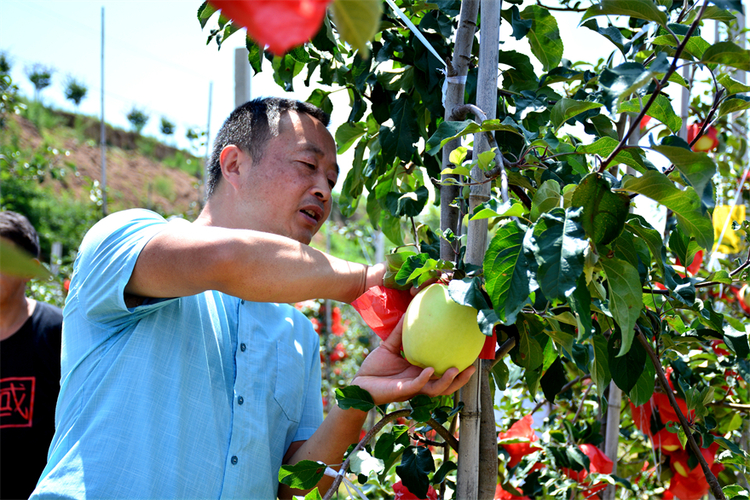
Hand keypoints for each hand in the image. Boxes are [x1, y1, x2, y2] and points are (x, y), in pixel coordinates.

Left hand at [351, 315, 475, 405]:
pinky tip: (430, 370)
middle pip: (445, 385)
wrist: (358, 382)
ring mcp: (412, 388)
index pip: (442, 372)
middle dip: (460, 380)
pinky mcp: (401, 391)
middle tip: (473, 367)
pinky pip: (416, 386)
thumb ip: (400, 332)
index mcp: (419, 373)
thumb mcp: (389, 346)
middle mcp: (419, 382)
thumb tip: (407, 312)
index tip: (469, 355)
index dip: (456, 368)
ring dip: (447, 381)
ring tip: (456, 369)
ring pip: (435, 389)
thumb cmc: (374, 367)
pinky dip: (424, 378)